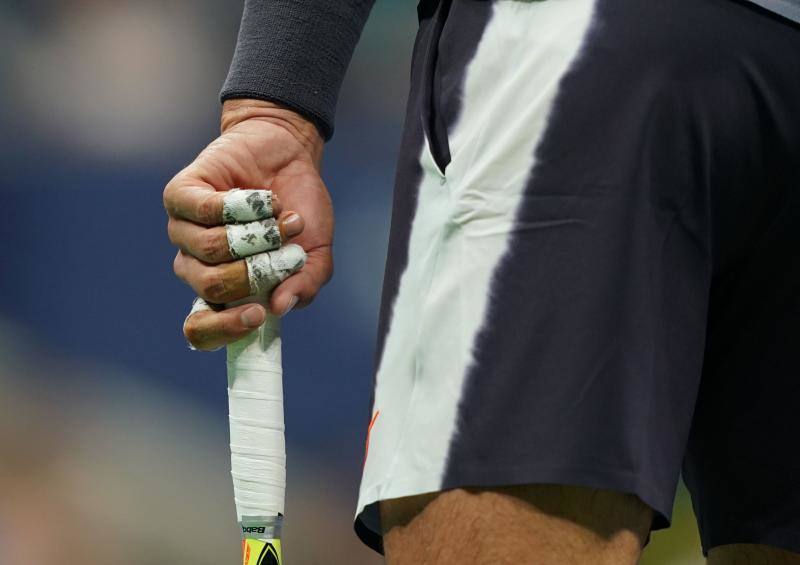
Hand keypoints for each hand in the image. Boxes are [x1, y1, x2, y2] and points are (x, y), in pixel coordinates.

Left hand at [163, 100, 332, 349]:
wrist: (290, 154)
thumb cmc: (299, 208)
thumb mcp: (315, 253)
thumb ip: (305, 284)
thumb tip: (279, 307)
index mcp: (226, 290)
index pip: (202, 329)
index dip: (225, 329)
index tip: (258, 316)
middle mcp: (199, 266)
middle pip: (211, 288)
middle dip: (255, 270)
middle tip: (284, 250)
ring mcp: (184, 231)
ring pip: (209, 249)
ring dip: (257, 234)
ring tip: (281, 218)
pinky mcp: (180, 196)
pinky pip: (204, 210)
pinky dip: (242, 206)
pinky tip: (261, 198)